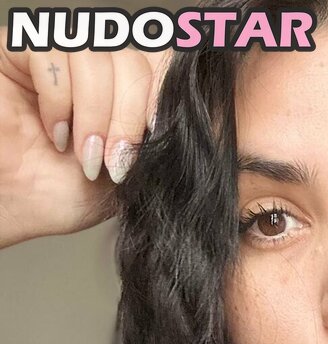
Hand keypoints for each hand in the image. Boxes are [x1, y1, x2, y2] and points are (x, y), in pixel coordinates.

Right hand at [0, 30, 167, 247]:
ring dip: (98, 114)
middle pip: (135, 59)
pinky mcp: (18, 49)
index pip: (162, 63)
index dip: (165, 97)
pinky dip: (61, 100)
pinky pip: (54, 52)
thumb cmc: (61, 195)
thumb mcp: (132, 173)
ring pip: (99, 56)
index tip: (158, 139)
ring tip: (84, 155)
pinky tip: (55, 133)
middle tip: (114, 163)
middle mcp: (93, 67)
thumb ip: (161, 141)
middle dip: (131, 117)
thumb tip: (207, 120)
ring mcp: (57, 54)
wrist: (12, 208)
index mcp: (124, 90)